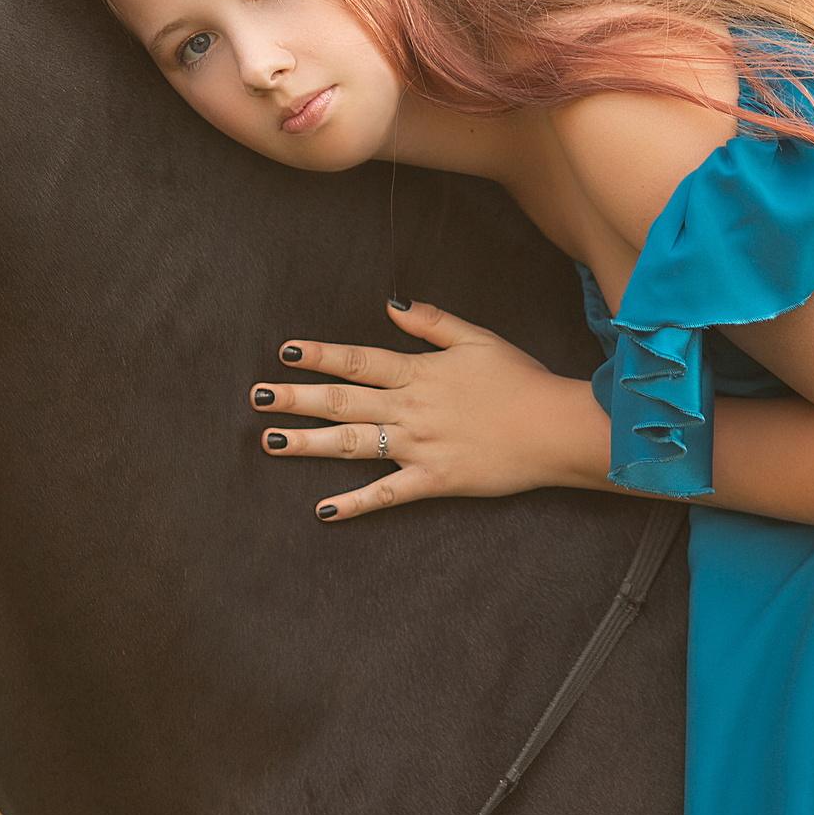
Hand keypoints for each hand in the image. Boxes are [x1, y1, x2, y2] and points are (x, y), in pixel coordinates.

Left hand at [250, 300, 603, 520]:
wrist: (556, 427)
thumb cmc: (521, 381)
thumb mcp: (478, 339)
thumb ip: (433, 323)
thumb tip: (391, 303)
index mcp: (419, 372)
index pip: (358, 359)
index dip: (320, 355)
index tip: (285, 351)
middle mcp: (411, 408)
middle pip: (343, 400)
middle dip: (296, 397)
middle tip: (257, 396)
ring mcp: (419, 446)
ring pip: (353, 444)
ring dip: (308, 443)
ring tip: (270, 441)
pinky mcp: (434, 480)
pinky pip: (387, 494)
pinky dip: (355, 504)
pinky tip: (323, 510)